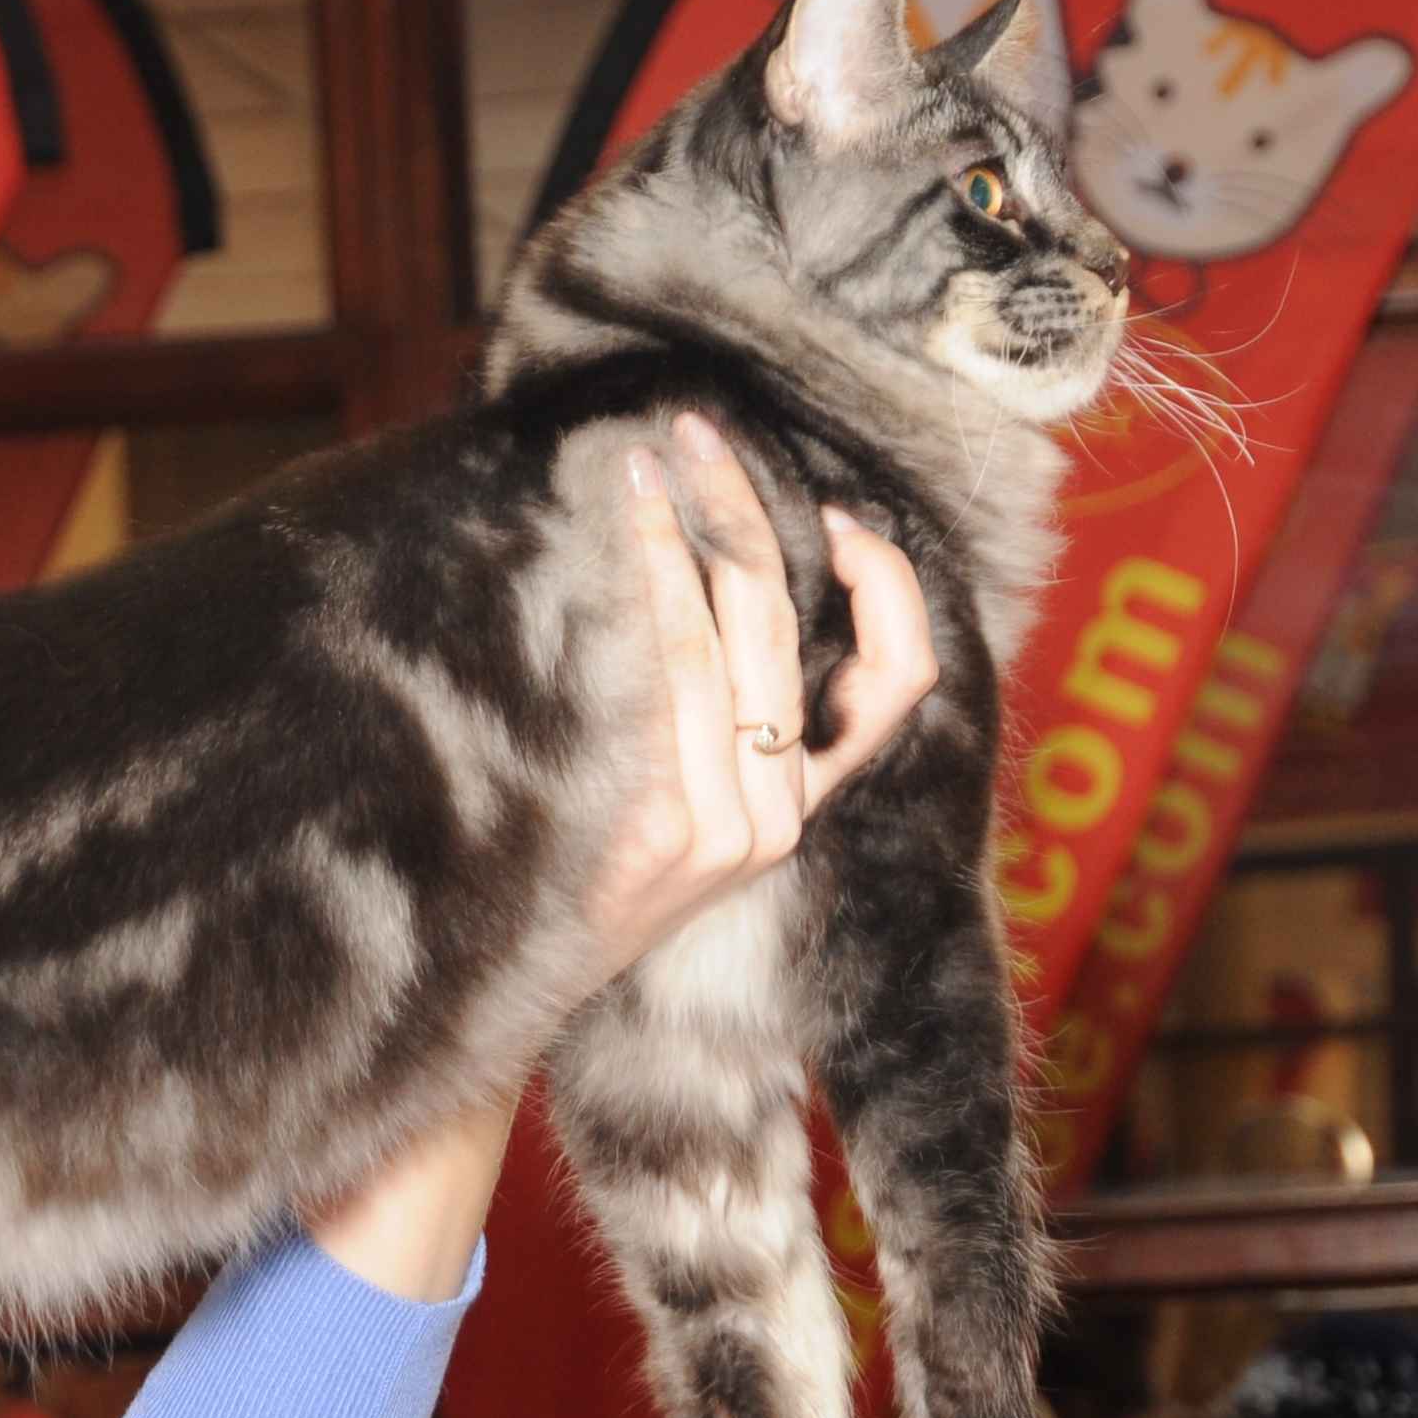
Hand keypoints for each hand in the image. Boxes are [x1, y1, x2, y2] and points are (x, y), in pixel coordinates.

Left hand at [577, 409, 935, 989]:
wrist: (519, 985)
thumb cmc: (592, 879)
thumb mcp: (681, 811)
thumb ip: (713, 722)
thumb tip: (705, 576)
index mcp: (800, 807)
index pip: (898, 686)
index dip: (887, 593)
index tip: (837, 519)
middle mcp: (778, 819)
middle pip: (782, 632)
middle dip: (741, 514)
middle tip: (696, 433)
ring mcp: (723, 831)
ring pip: (710, 646)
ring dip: (668, 541)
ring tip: (635, 470)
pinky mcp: (661, 836)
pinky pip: (655, 689)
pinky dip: (636, 607)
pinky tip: (600, 553)